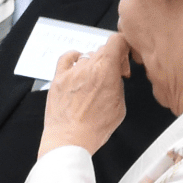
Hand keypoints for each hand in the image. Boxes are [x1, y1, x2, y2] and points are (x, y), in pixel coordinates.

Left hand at [38, 34, 128, 159]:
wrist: (69, 141)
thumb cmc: (93, 129)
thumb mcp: (119, 107)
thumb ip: (118, 85)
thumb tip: (116, 78)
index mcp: (106, 70)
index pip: (117, 40)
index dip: (123, 48)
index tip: (123, 61)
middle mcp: (88, 67)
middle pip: (103, 49)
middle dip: (110, 60)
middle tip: (110, 77)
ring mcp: (72, 72)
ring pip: (87, 56)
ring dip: (93, 65)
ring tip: (93, 81)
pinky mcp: (58, 79)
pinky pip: (66, 58)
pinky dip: (73, 58)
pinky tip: (77, 65)